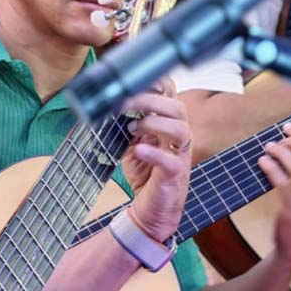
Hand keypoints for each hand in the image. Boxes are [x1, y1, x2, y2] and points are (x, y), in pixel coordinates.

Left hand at [119, 77, 191, 241]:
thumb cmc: (145, 175)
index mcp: (169, 126)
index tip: (135, 79)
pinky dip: (154, 153)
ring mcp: (179, 157)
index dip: (159, 85)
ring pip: (181, 130)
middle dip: (151, 100)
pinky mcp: (174, 176)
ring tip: (133, 126)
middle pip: (178, 109)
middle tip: (125, 101)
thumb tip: (109, 105)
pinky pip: (171, 161)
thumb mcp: (133, 144)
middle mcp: (178, 139)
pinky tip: (138, 151)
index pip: (171, 98)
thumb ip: (127, 124)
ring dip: (155, 123)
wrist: (150, 211)